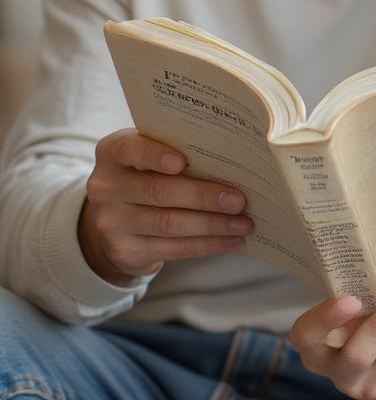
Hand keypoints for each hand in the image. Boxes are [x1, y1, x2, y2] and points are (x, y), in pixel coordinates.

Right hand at [79, 128, 252, 283]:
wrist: (116, 217)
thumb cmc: (149, 173)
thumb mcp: (151, 154)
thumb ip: (179, 149)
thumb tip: (234, 158)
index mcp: (113, 153)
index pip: (132, 149)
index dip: (155, 155)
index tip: (182, 162)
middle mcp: (106, 187)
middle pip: (159, 191)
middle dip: (203, 197)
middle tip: (239, 200)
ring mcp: (112, 223)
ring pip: (170, 224)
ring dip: (213, 225)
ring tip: (244, 223)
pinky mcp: (125, 251)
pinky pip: (173, 248)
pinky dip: (207, 244)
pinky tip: (232, 240)